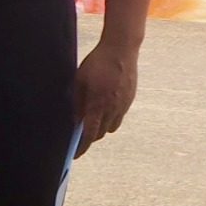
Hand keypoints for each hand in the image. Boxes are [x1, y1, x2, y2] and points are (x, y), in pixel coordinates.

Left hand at [72, 39, 139, 154]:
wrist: (121, 50)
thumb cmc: (97, 63)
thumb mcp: (80, 81)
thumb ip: (77, 102)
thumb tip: (76, 120)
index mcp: (97, 105)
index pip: (89, 134)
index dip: (82, 147)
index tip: (75, 155)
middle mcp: (112, 109)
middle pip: (100, 134)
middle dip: (90, 136)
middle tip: (80, 133)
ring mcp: (123, 106)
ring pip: (111, 127)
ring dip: (101, 127)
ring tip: (93, 118)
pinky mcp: (130, 100)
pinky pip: (119, 116)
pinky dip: (111, 117)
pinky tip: (105, 106)